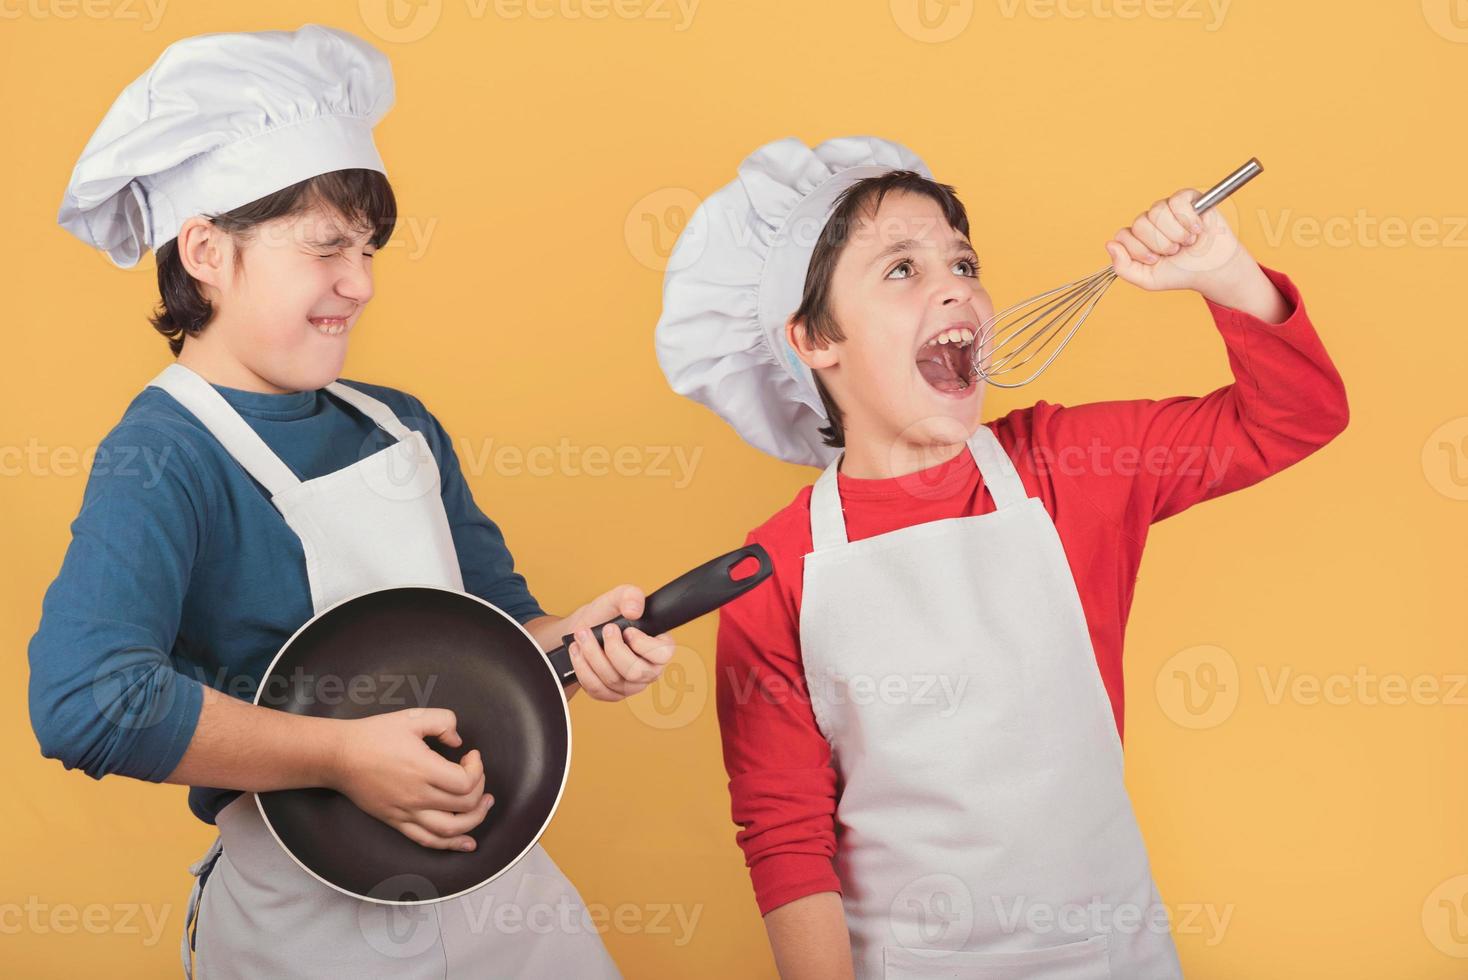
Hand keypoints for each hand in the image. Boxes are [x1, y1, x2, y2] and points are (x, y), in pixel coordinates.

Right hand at [324, 707, 492, 850]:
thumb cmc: (373, 735)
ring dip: (475, 821)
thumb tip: (458, 741)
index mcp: (423, 769)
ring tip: (484, 806)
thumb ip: (443, 721)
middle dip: (480, 790)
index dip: (477, 769)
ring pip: (450, 830)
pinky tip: (467, 843)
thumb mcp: (412, 717)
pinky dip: (451, 844)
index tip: (471, 755)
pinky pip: (428, 841)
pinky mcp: (396, 822)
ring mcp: (406, 813)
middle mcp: (417, 796)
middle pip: (465, 806)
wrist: (339, 756)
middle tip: (478, 775)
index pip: (466, 782)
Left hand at [560, 585, 676, 700]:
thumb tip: (633, 611)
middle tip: (604, 629)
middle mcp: (648, 670)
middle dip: (613, 649)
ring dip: (592, 656)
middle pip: (635, 672)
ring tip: (582, 636)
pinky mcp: (610, 694)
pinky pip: (597, 689)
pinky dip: (583, 669)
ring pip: (613, 681)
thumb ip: (631, 596)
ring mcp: (630, 686)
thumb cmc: (605, 614)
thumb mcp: (618, 597)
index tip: (627, 630)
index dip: (643, 644)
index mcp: (659, 648)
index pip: (663, 655)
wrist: (584, 629)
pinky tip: (577, 652)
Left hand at [1104, 188, 1253, 294]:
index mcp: (1137, 238)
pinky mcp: (1187, 199)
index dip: (1139, 250)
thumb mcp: (1148, 279)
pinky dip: (1188, 220)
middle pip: (1140, 224)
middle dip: (1160, 244)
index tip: (1155, 260)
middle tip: (1175, 251)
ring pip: (1157, 212)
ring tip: (1187, 242)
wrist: (1212, 270)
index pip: (1123, 235)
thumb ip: (1123, 268)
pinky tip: (1197, 230)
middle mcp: (1150, 221)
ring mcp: (1167, 208)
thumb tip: (1110, 244)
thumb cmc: (1181, 273)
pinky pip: (1177, 201)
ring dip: (1176, 234)